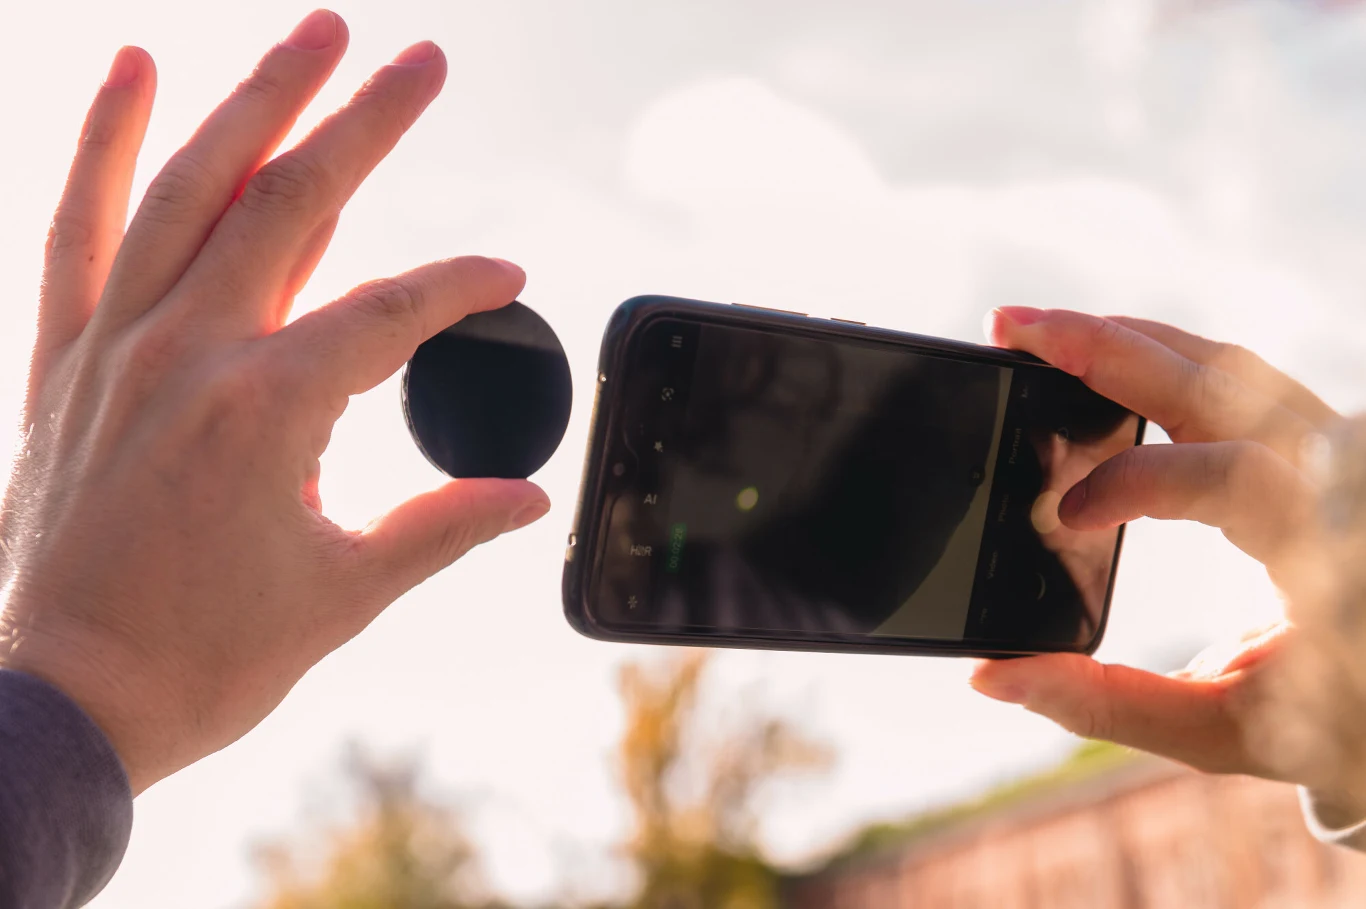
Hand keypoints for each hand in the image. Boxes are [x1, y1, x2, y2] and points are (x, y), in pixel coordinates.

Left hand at [0, 11, 549, 793]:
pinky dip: (103, 145)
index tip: (506, 276)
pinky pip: (79, 229)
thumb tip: (528, 495)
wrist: (64, 702)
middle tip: (424, 59)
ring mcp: (116, 347)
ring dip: (257, 100)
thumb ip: (443, 526)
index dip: (461, 287)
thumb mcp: (345, 594)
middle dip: (367, 122)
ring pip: (192, 187)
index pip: (391, 313)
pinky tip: (133, 71)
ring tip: (315, 34)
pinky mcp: (67, 360)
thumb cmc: (203, 658)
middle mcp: (186, 355)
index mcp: (267, 412)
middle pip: (293, 203)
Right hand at [969, 307, 1341, 786]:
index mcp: (1328, 551)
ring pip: (1227, 362)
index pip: (1233, 476)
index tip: (1067, 514)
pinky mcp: (1314, 439)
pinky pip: (1235, 375)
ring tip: (1040, 335)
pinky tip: (1100, 360)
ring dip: (1125, 340)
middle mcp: (1341, 478)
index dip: (1135, 480)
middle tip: (1010, 328)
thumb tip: (994, 673)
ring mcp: (1333, 447)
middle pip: (1222, 379)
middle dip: (1104, 347)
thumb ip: (1107, 703)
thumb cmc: (1330, 721)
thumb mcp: (1224, 732)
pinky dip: (1158, 358)